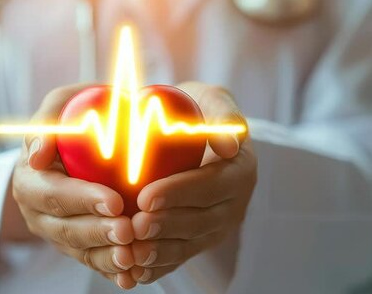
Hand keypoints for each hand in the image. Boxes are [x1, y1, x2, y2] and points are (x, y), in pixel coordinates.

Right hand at [10, 84, 137, 289]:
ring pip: (80, 251)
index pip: (52, 193)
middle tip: (129, 231)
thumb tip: (37, 155)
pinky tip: (134, 275)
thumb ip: (49, 117)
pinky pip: (94, 263)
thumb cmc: (77, 116)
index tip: (114, 201)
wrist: (88, 141)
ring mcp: (58, 233)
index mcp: (29, 178)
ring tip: (134, 257)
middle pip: (65, 229)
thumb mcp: (62, 104)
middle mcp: (38, 211)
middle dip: (97, 233)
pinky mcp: (78, 247)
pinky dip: (113, 271)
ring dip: (107, 257)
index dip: (81, 200)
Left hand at [127, 82, 256, 284]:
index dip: (180, 194)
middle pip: (201, 221)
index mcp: (241, 170)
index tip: (146, 195)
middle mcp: (233, 203)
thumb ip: (223, 114)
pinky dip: (156, 267)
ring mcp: (216, 226)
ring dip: (160, 253)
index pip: (212, 185)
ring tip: (131, 253)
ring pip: (189, 245)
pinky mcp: (198, 241)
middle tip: (134, 227)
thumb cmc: (196, 111)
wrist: (190, 135)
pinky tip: (132, 271)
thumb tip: (228, 145)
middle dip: (166, 227)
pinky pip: (179, 258)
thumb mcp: (212, 100)